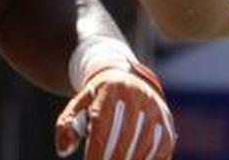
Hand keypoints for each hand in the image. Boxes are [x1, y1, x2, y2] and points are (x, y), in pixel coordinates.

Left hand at [55, 61, 174, 159]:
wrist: (126, 77)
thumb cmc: (97, 97)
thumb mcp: (79, 103)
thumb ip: (66, 124)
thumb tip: (63, 150)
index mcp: (110, 89)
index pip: (102, 126)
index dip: (96, 151)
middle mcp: (135, 97)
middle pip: (123, 138)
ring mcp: (154, 109)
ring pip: (143, 146)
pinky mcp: (166, 123)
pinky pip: (160, 149)